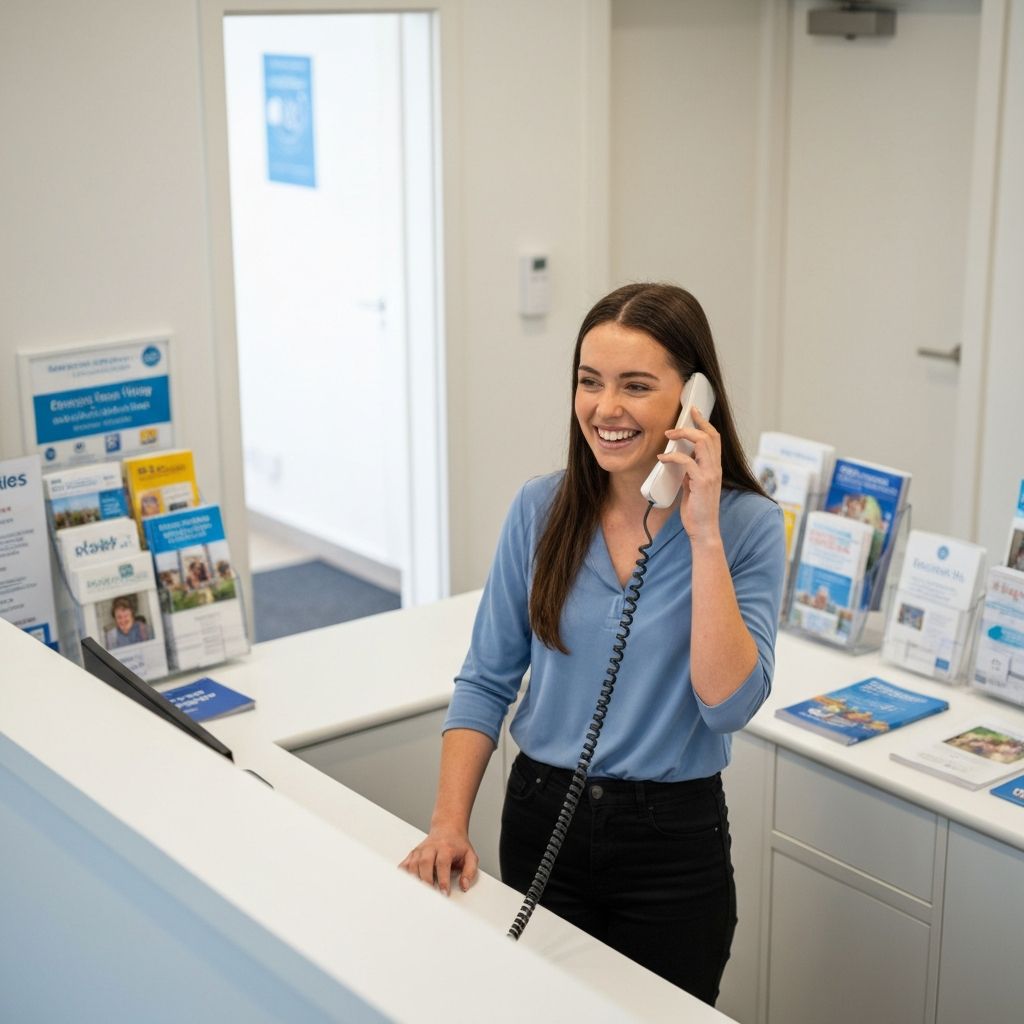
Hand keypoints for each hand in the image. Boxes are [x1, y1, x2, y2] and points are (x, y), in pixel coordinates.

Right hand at [399, 823, 478, 895]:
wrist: (448, 829)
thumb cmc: (458, 845)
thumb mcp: (470, 856)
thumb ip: (470, 871)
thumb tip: (464, 886)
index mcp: (446, 848)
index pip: (443, 863)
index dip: (443, 879)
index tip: (444, 893)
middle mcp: (431, 848)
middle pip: (425, 863)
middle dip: (426, 880)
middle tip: (430, 895)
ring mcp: (420, 850)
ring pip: (413, 864)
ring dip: (415, 880)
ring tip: (420, 892)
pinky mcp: (413, 853)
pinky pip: (405, 864)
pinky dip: (404, 875)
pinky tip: (407, 884)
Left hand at [657, 406, 722, 542]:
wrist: (703, 529)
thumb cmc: (697, 509)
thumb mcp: (692, 485)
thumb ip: (690, 471)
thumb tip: (680, 459)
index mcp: (714, 467)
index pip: (714, 438)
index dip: (704, 422)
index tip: (693, 411)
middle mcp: (715, 468)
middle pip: (710, 435)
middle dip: (693, 424)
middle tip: (675, 423)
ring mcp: (710, 474)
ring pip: (702, 443)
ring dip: (683, 435)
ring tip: (668, 434)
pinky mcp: (702, 482)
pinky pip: (687, 462)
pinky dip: (673, 456)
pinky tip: (662, 458)